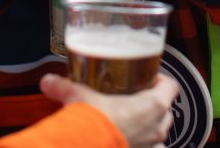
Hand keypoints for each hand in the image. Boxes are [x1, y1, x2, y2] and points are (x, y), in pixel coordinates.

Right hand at [40, 73, 177, 147]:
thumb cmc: (94, 124)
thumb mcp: (79, 97)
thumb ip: (64, 87)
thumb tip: (49, 81)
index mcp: (152, 105)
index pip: (170, 87)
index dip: (161, 80)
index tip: (148, 78)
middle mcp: (157, 127)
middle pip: (165, 112)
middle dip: (153, 106)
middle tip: (135, 100)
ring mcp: (151, 147)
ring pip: (159, 134)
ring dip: (149, 129)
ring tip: (131, 124)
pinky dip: (141, 145)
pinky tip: (127, 141)